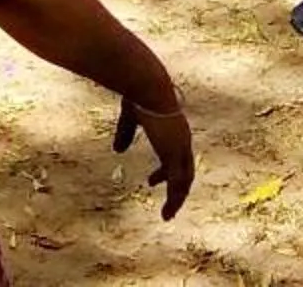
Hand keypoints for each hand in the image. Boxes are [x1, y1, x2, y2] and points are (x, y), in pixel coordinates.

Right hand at [113, 96, 194, 219]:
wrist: (148, 87)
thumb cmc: (139, 94)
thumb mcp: (130, 117)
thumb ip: (125, 133)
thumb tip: (118, 151)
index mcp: (174, 129)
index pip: (176, 156)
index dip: (166, 170)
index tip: (152, 181)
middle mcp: (181, 140)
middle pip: (185, 170)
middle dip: (177, 187)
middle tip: (169, 202)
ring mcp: (180, 148)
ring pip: (184, 181)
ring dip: (177, 199)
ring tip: (167, 214)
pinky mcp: (174, 154)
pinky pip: (177, 184)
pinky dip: (174, 199)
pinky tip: (168, 212)